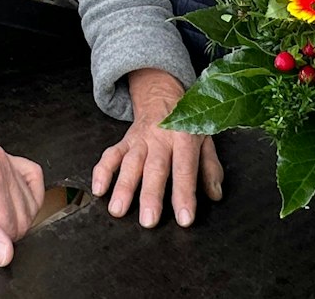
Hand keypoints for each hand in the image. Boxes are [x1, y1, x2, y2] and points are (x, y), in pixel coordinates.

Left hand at [0, 140, 44, 266]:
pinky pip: (33, 177)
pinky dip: (26, 194)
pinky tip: (6, 200)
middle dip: (0, 227)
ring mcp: (4, 157)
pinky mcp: (6, 156)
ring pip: (31, 202)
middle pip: (23, 217)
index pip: (10, 229)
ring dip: (10, 212)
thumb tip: (4, 253)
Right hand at [91, 68, 223, 227]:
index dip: (184, 194)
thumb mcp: (205, 139)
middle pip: (155, 168)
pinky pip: (111, 155)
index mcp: (184, 138)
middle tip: (148, 220)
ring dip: (123, 187)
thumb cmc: (185, 123)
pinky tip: (98, 190)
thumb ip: (210, 167)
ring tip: (117, 210)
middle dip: (150, 195)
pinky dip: (102, 171)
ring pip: (130, 163)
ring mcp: (140, 140)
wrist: (162, 95)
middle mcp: (160, 139)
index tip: (184, 218)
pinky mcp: (125, 141)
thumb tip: (215, 194)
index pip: (185, 169)